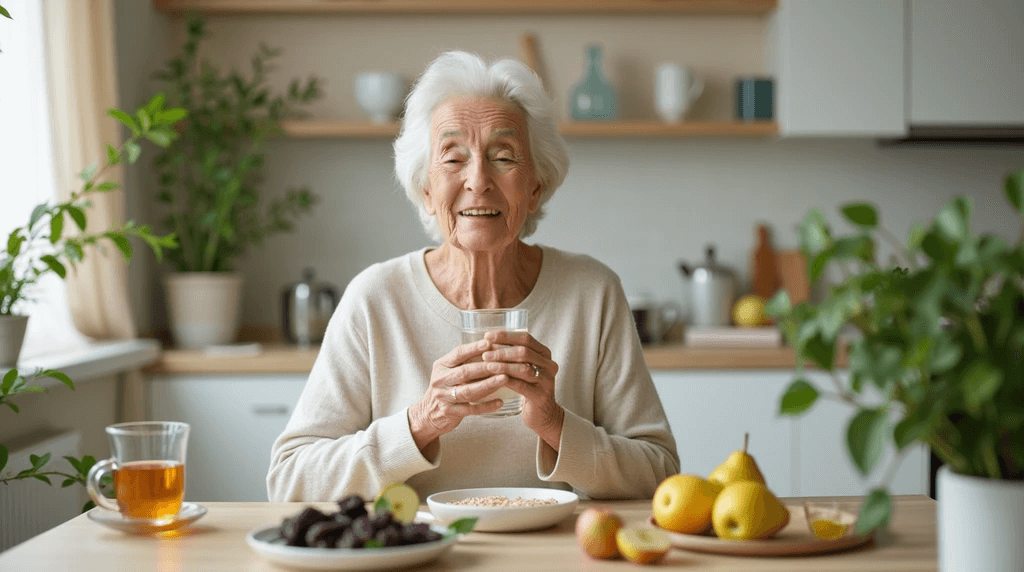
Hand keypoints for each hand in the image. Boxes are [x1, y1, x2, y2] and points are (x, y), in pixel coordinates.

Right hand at [407, 338, 509, 454]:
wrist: (429, 413)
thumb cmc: (446, 387)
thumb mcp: (449, 371)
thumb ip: (465, 361)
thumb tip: (493, 347)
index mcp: (441, 366)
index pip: (458, 354)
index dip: (473, 348)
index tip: (488, 343)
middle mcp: (441, 380)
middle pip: (464, 372)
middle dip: (485, 367)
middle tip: (503, 363)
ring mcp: (444, 397)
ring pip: (469, 391)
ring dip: (488, 384)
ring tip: (505, 379)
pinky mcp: (450, 412)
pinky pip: (471, 409)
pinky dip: (487, 406)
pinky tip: (500, 402)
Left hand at [481, 330, 563, 449]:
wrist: (543, 415)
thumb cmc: (528, 388)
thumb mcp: (523, 368)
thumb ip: (512, 355)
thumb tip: (487, 342)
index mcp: (544, 354)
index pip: (525, 338)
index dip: (506, 336)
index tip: (488, 336)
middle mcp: (549, 365)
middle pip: (524, 352)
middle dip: (502, 351)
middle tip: (484, 353)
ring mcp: (547, 380)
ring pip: (522, 368)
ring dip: (502, 365)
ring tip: (486, 364)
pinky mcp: (541, 396)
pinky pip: (521, 385)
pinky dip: (505, 380)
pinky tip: (493, 379)